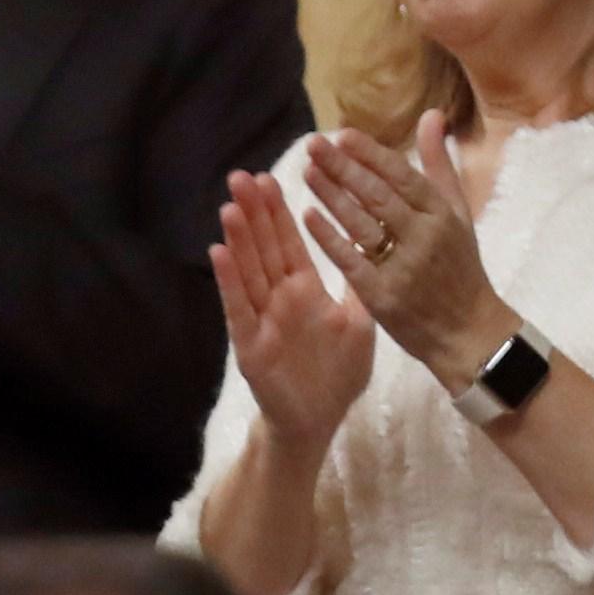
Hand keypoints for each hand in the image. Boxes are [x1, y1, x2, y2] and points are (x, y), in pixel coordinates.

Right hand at [211, 171, 378, 449]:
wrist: (320, 419)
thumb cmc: (338, 374)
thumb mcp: (359, 323)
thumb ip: (360, 286)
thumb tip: (374, 248)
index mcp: (306, 289)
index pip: (291, 241)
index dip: (281, 211)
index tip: (272, 176)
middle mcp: (280, 297)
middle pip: (264, 248)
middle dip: (255, 213)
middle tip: (242, 175)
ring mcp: (262, 318)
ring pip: (248, 271)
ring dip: (239, 239)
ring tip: (230, 205)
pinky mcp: (250, 343)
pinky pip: (238, 308)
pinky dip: (229, 281)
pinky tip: (219, 253)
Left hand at [298, 117, 511, 385]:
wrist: (469, 332)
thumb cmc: (461, 268)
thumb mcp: (459, 214)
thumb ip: (440, 165)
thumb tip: (432, 114)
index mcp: (443, 215)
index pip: (402, 176)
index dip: (371, 154)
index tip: (342, 134)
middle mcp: (425, 237)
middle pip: (377, 195)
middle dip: (344, 167)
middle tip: (313, 145)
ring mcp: (403, 267)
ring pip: (362, 223)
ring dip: (331, 195)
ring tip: (307, 172)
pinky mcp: (383, 295)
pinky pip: (350, 260)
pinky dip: (329, 236)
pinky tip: (308, 215)